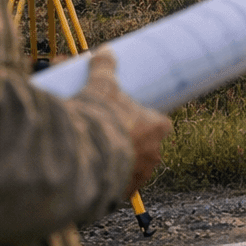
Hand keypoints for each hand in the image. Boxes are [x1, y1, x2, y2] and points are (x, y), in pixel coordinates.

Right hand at [75, 49, 172, 196]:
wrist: (84, 156)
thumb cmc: (100, 119)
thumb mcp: (101, 86)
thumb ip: (104, 68)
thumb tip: (104, 51)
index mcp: (157, 127)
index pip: (160, 124)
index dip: (147, 120)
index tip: (132, 117)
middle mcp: (155, 154)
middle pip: (148, 146)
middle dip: (132, 140)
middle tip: (112, 132)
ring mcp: (141, 176)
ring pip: (134, 167)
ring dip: (121, 162)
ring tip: (100, 153)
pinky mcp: (123, 195)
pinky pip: (119, 187)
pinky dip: (110, 182)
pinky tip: (97, 175)